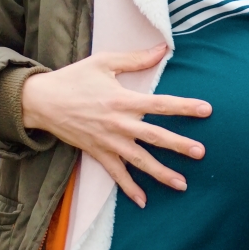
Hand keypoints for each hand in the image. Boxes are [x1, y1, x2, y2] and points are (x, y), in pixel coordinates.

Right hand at [21, 44, 208, 207]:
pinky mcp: (97, 153)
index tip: (206, 110)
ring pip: (140, 162)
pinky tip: (143, 202)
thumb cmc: (74, 78)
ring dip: (161, 173)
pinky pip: (116, 174)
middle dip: (179, 145)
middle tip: (201, 152)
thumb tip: (163, 48)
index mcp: (123, 100)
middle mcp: (119, 124)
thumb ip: (136, 58)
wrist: (42, 101)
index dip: (185, 107)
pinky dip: (129, 189)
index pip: (161, 104)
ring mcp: (108, 142)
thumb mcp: (104, 62)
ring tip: (182, 184)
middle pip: (155, 137)